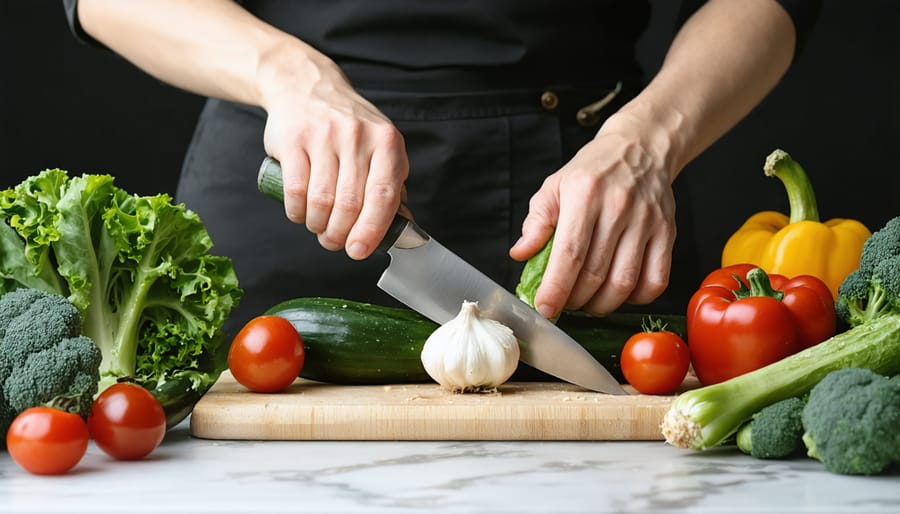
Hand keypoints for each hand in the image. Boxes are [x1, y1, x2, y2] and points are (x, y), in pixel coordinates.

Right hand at [261, 50, 408, 259]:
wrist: (306, 86)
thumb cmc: (348, 126)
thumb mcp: (380, 146)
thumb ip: (391, 183)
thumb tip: (402, 226)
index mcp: (387, 142)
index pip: (384, 195)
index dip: (372, 230)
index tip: (359, 251)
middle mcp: (358, 136)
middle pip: (350, 204)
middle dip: (340, 234)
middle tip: (334, 242)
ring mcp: (324, 136)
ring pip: (322, 200)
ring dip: (318, 225)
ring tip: (318, 227)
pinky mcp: (293, 139)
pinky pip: (296, 190)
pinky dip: (297, 212)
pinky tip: (300, 215)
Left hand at [509, 111, 676, 316]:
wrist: (640, 147)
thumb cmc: (593, 171)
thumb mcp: (555, 187)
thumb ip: (536, 222)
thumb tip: (521, 254)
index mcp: (585, 194)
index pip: (569, 254)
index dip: (556, 288)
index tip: (545, 308)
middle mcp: (618, 207)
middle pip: (595, 274)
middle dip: (574, 300)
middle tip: (564, 302)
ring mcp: (647, 221)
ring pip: (624, 283)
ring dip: (602, 304)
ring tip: (588, 302)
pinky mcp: (667, 232)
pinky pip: (655, 280)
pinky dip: (635, 298)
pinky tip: (619, 293)